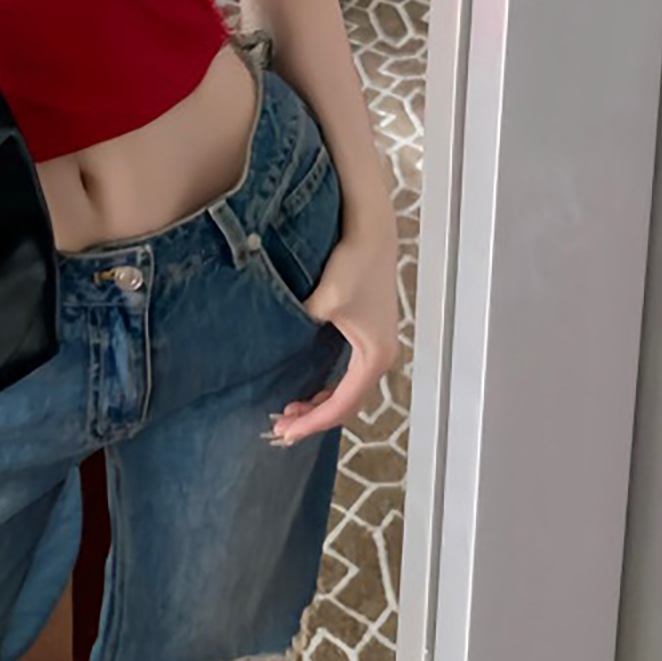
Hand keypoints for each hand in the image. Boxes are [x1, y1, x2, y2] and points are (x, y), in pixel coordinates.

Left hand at [270, 220, 400, 446]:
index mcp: (375, 355)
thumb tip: (279, 345)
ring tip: (291, 411)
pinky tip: (308, 385)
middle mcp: (382, 354)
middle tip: (282, 427)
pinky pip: (348, 373)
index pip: (342, 405)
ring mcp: (377, 343)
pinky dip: (328, 386)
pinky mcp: (368, 331)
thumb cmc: (354, 261)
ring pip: (348, 389)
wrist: (370, 228)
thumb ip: (303, 326)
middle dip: (315, 418)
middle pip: (348, 403)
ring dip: (321, 403)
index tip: (285, 432)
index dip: (313, 422)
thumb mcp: (325, 301)